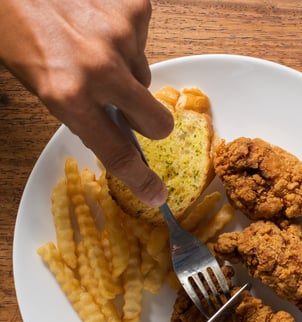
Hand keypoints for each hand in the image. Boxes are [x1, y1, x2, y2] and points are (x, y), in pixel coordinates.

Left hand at [0, 0, 172, 204]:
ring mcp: (121, 38)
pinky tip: (97, 19)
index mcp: (67, 94)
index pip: (116, 151)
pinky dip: (124, 32)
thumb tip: (113, 128)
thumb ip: (78, 109)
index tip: (155, 192)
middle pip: (155, 121)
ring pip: (144, 75)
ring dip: (123, 66)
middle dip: (145, 118)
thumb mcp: (37, 82)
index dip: (139, 177)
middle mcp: (99, 70)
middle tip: (123, 103)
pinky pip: (142, 37)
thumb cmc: (12, 27)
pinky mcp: (134, 10)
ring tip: (89, 42)